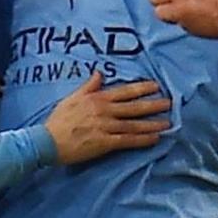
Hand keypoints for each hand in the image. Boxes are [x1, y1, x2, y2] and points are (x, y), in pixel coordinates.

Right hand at [44, 72, 169, 164]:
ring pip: (134, 124)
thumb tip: (99, 73)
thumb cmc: (59, 120)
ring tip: (168, 122)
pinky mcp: (105, 143)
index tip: (156, 86)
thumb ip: (88, 86)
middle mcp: (104, 110)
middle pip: (134, 107)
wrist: (47, 141)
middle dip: (153, 104)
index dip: (141, 88)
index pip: (124, 92)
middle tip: (170, 103)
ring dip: (152, 123)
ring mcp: (106, 127)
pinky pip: (128, 140)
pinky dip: (143, 139)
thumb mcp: (72, 98)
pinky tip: (155, 139)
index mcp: (97, 98)